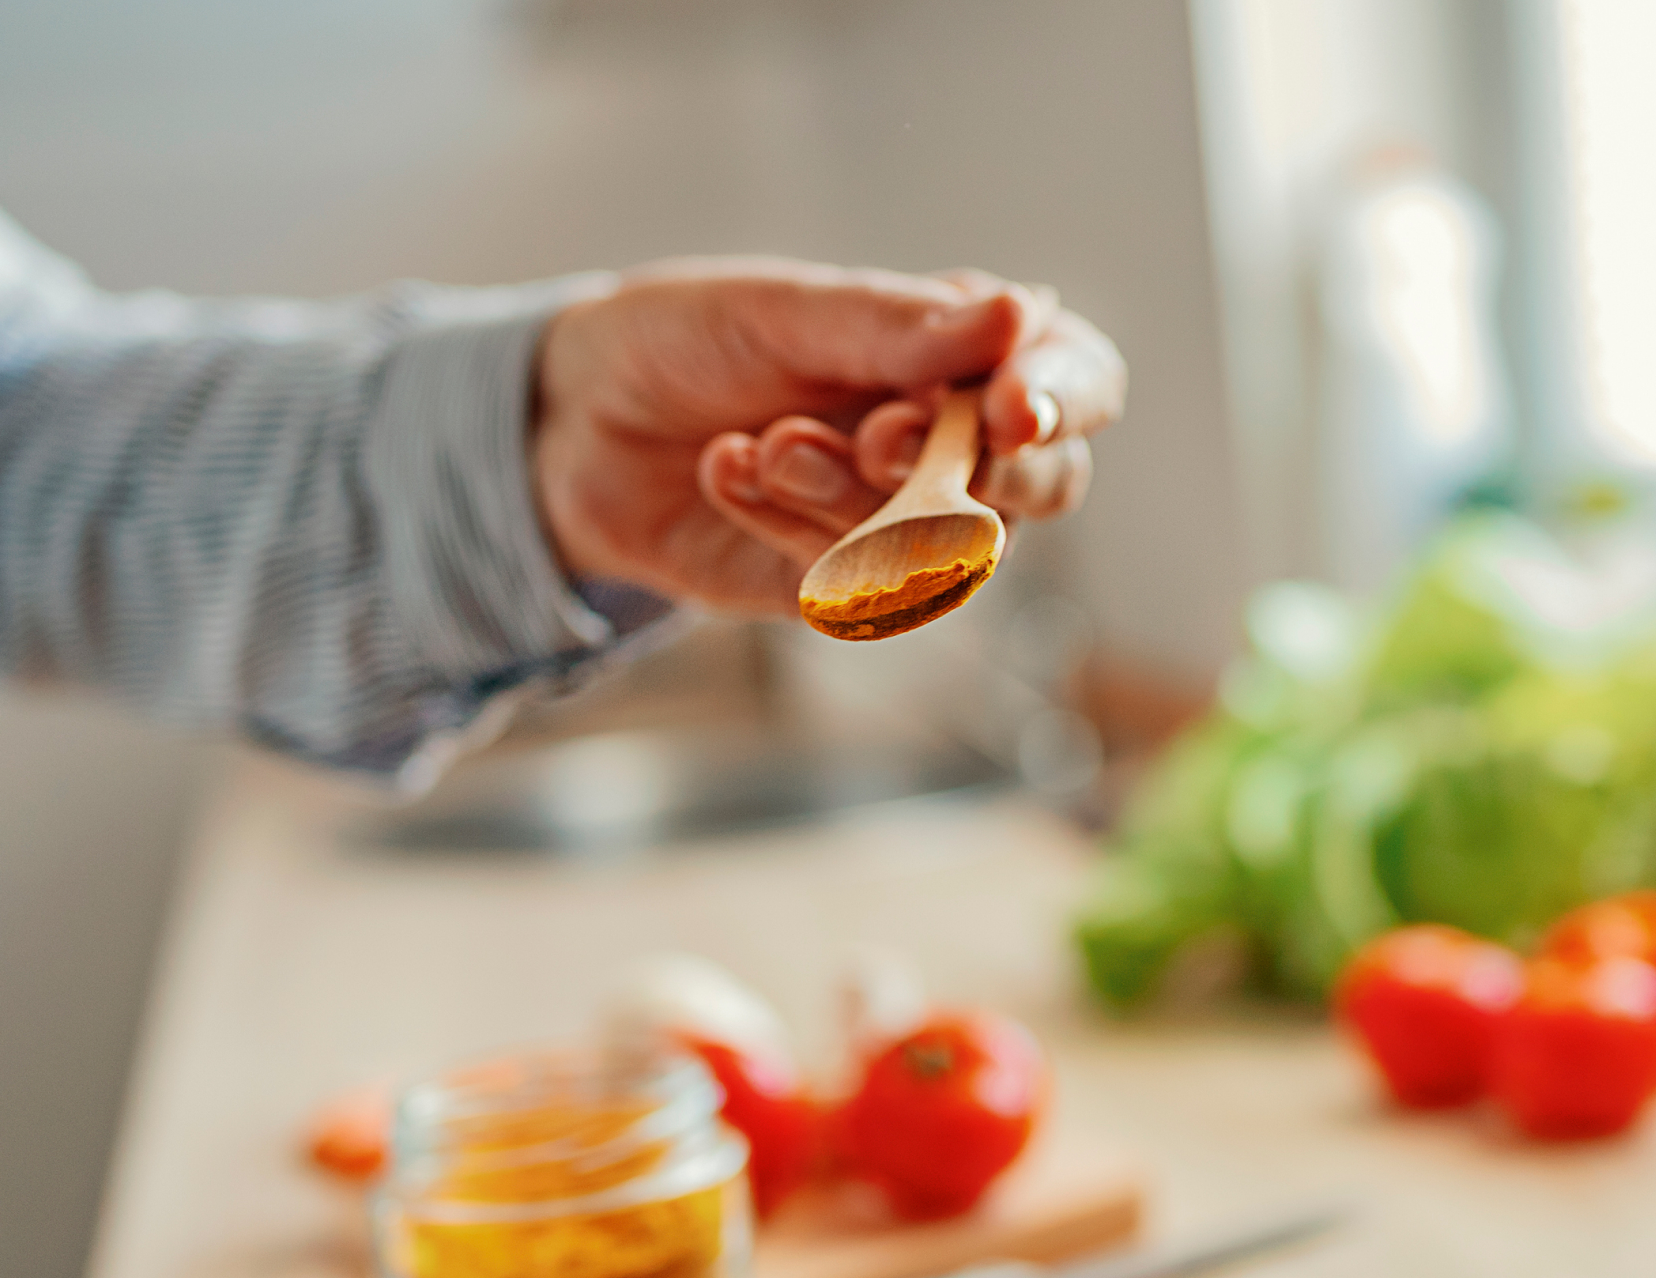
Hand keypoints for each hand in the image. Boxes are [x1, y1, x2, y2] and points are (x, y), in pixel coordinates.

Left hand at [531, 257, 1126, 614]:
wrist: (575, 422)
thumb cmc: (689, 341)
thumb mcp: (782, 311)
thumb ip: (895, 327)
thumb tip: (1016, 316)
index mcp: (967, 352)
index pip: (1080, 380)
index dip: (1065, 398)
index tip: (1010, 408)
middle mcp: (960, 442)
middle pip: (1046, 483)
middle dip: (965, 467)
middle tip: (879, 436)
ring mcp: (910, 523)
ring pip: (947, 545)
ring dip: (848, 495)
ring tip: (764, 444)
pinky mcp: (849, 588)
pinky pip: (861, 585)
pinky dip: (790, 527)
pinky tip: (728, 469)